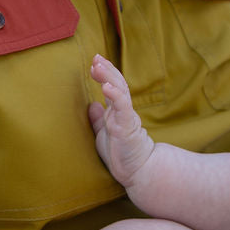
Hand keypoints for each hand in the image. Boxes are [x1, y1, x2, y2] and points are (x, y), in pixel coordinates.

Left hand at [87, 55, 154, 186]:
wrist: (138, 171)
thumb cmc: (121, 154)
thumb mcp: (104, 133)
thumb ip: (98, 118)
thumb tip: (91, 104)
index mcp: (117, 111)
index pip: (113, 86)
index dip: (105, 73)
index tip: (95, 62)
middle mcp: (123, 111)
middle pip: (117, 84)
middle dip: (107, 69)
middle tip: (96, 57)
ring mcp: (126, 117)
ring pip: (120, 92)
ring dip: (109, 77)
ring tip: (98, 65)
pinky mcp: (128, 127)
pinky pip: (122, 108)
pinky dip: (115, 96)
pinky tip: (107, 87)